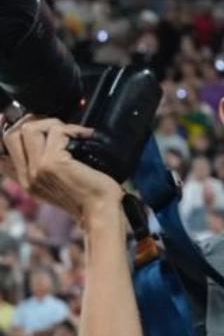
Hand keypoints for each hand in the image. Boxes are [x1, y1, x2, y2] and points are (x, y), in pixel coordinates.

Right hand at [0, 116, 126, 219]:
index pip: (3, 153)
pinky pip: (56, 131)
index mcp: (27, 182)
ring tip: (72, 132)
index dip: (14, 133)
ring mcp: (38, 168)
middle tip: (57, 126)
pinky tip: (85, 135)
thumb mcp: (61, 189)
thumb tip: (39, 149)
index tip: (34, 125)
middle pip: (11, 135)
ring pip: (29, 129)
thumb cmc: (91, 200)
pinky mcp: (53, 162)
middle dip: (33, 122)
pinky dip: (72, 128)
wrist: (102, 212)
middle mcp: (28, 175)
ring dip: (52, 123)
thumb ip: (43, 172)